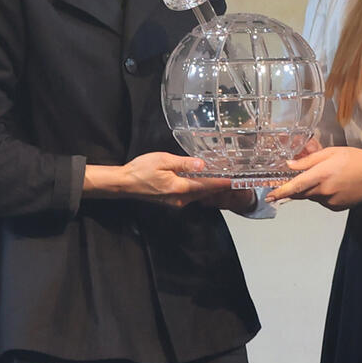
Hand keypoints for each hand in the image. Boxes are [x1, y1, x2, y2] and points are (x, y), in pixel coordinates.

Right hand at [85, 152, 233, 208]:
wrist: (124, 184)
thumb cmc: (141, 169)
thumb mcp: (163, 160)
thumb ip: (184, 163)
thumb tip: (203, 164)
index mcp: (180, 188)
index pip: (207, 186)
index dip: (223, 183)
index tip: (237, 180)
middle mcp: (180, 199)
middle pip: (206, 192)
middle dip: (220, 186)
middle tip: (235, 177)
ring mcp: (176, 202)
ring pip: (199, 195)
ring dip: (211, 188)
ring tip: (224, 178)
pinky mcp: (172, 201)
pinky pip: (191, 195)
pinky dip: (200, 189)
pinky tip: (204, 181)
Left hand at [265, 146, 361, 210]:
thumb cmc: (355, 159)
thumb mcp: (331, 153)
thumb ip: (309, 160)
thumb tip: (290, 166)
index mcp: (322, 175)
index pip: (296, 186)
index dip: (281, 191)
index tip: (270, 195)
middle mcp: (325, 191)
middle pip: (301, 193)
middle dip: (297, 187)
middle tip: (305, 177)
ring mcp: (331, 201)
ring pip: (312, 197)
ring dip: (312, 189)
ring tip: (328, 177)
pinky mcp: (336, 207)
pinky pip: (322, 201)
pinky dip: (323, 194)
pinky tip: (335, 185)